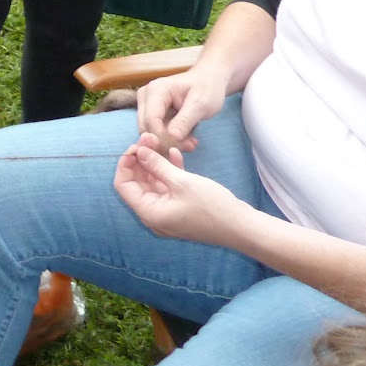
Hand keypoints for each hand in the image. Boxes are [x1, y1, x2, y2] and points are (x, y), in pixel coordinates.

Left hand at [113, 134, 247, 244]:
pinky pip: (168, 187)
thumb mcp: (182, 182)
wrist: (243, 227)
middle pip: (138, 182)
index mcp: (149, 212)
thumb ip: (157, 166)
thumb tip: (139, 151)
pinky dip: (170, 171)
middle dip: (142, 159)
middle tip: (149, 138)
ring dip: (156, 162)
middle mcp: (154, 214)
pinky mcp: (181, 208)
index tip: (135, 146)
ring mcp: (168, 212)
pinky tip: (176, 154)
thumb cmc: (212, 207)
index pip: (123, 186)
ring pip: (154, 182)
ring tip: (160, 141)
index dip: (126, 164)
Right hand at [135, 64, 227, 153]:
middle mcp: (145, 96)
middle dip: (167, 141)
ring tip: (192, 143)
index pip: (151, 120)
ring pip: (150, 132)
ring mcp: (146, 104)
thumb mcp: (201, 105)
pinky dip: (170, 139)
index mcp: (155, 90)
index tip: (184, 146)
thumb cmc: (206, 88)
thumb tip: (172, 137)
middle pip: (146, 127)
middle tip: (191, 146)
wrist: (208, 81)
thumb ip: (185, 120)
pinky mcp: (151, 112)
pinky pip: (156, 131)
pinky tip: (187, 139)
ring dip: (170, 142)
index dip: (163, 137)